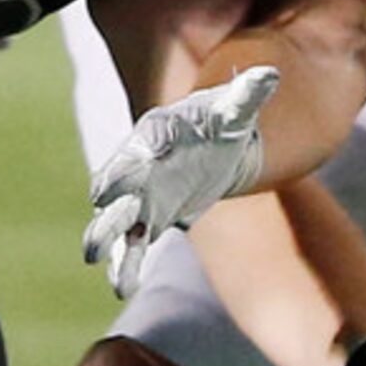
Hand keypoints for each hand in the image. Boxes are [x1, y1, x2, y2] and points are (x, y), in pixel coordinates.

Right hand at [82, 67, 277, 297]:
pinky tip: (122, 289)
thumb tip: (270, 75)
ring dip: (106, 241)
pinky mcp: (149, 222)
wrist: (216, 146)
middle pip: (114, 189)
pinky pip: (133, 247)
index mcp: (153, 136)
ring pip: (116, 223)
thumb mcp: (235, 110)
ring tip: (98, 262)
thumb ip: (247, 95)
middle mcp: (138, 168)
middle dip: (104, 206)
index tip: (107, 189)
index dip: (121, 169)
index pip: (133, 152)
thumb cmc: (221, 122)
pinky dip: (127, 267)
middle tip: (94, 224)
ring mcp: (140, 198)